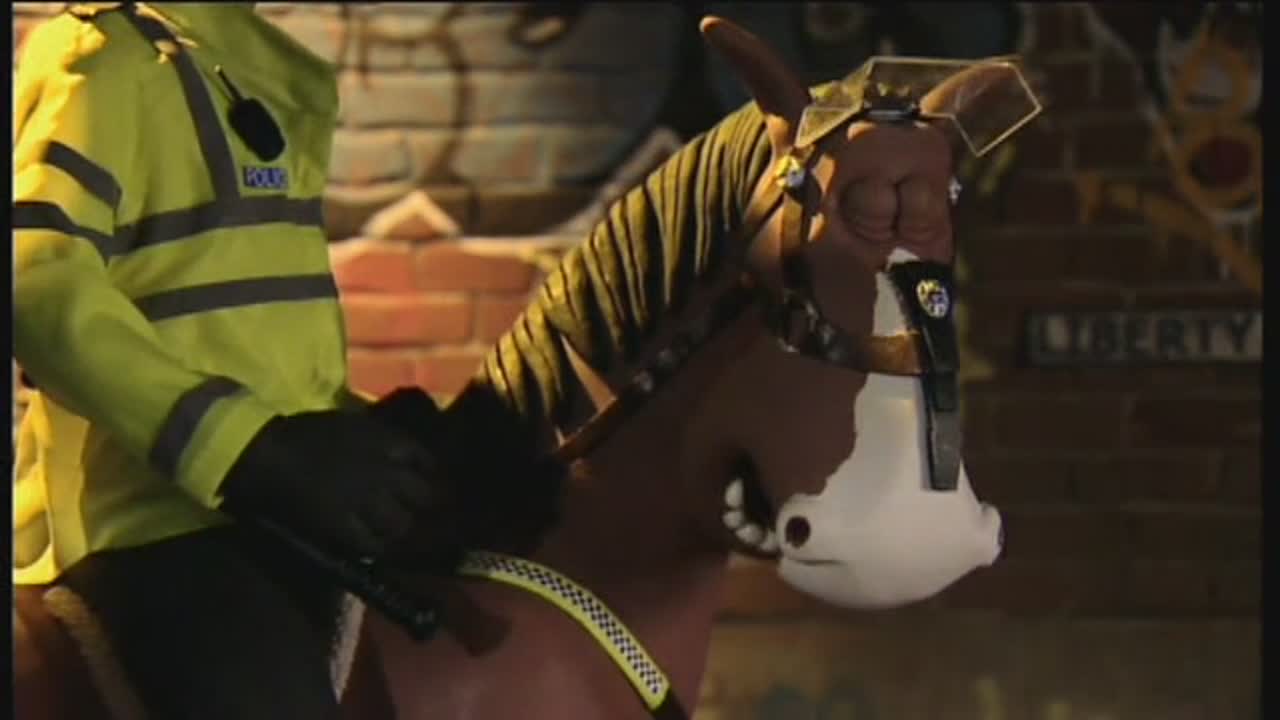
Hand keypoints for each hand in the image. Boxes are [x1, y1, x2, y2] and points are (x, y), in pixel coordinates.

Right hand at [220, 409, 441, 558]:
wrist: (269, 452)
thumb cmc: (307, 433)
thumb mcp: (355, 425)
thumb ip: (384, 441)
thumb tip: (407, 458)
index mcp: (388, 442)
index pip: (428, 462)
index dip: (433, 476)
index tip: (431, 484)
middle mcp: (385, 471)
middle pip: (424, 497)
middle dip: (426, 506)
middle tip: (422, 515)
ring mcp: (366, 500)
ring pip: (401, 524)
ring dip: (401, 529)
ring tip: (395, 532)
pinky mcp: (344, 525)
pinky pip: (372, 544)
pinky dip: (377, 547)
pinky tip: (374, 546)